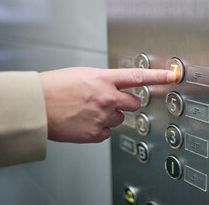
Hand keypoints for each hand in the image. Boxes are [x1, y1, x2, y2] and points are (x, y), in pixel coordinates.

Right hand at [40, 67, 175, 142]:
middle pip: (134, 103)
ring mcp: (102, 117)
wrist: (35, 105)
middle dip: (127, 102)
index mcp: (104, 79)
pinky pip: (108, 133)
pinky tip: (85, 122)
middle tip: (109, 101)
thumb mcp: (83, 74)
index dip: (159, 76)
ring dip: (110, 116)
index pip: (138, 76)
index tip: (173, 75)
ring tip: (89, 111)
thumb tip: (114, 88)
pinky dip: (99, 129)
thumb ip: (104, 81)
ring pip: (120, 119)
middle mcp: (107, 97)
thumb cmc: (54, 87)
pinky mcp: (95, 133)